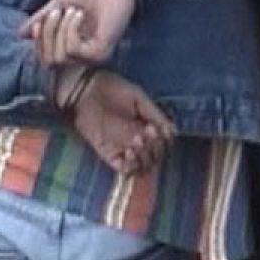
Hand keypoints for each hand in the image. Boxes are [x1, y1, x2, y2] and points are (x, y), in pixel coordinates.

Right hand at [20, 0, 135, 65]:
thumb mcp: (59, 3)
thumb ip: (42, 19)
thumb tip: (21, 33)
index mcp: (71, 45)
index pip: (46, 60)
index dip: (38, 44)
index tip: (38, 23)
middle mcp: (82, 55)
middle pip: (50, 62)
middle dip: (48, 35)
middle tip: (57, 12)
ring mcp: (92, 56)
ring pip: (60, 57)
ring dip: (60, 30)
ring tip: (72, 11)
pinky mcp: (101, 52)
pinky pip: (73, 50)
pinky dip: (71, 30)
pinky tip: (79, 15)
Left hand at [61, 67, 175, 175]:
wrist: (86, 90)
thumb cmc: (112, 88)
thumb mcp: (138, 97)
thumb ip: (155, 114)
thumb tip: (173, 131)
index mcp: (146, 128)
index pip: (163, 146)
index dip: (164, 142)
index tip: (158, 129)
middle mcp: (137, 142)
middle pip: (155, 158)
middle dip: (155, 148)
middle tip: (148, 131)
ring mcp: (123, 149)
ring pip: (143, 167)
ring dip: (145, 157)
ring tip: (137, 140)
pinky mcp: (108, 154)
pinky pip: (124, 170)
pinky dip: (131, 166)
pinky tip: (129, 151)